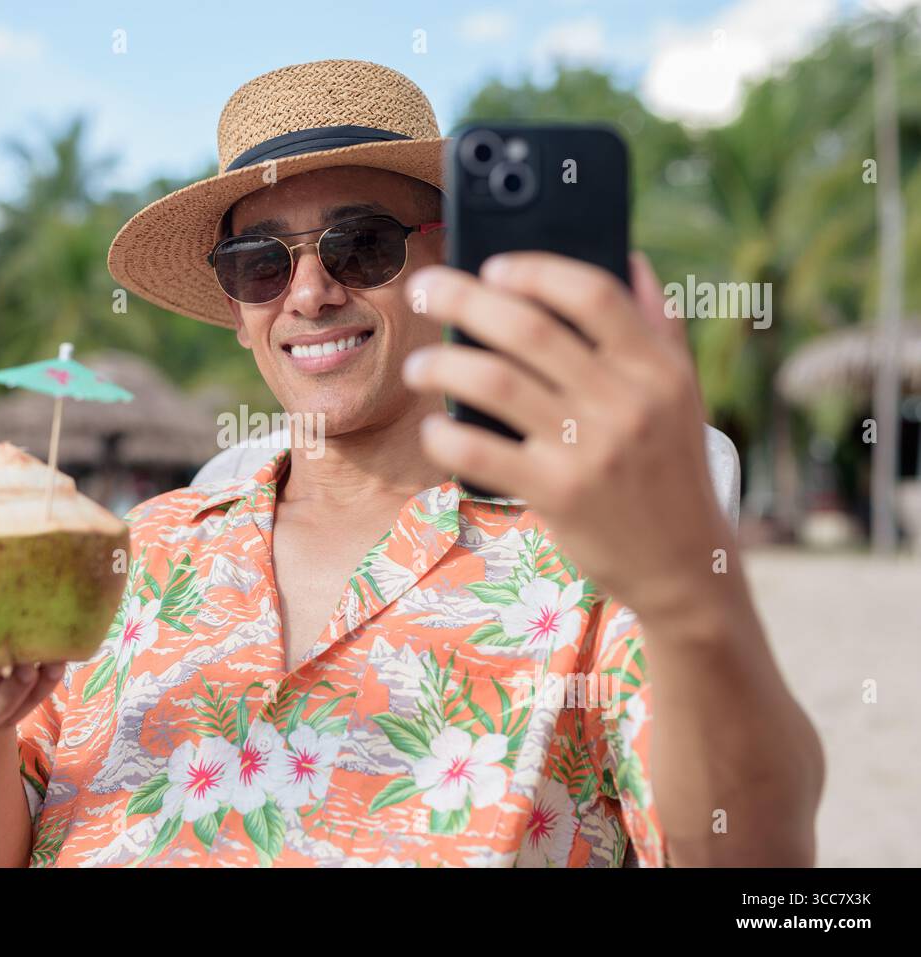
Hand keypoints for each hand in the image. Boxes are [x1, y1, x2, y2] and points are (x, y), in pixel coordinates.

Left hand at [401, 251, 733, 624]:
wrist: (684, 566)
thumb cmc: (671, 470)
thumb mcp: (683, 395)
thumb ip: (658, 326)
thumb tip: (630, 257)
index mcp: (658, 368)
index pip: (593, 294)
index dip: (536, 270)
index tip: (492, 265)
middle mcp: (626, 402)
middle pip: (529, 329)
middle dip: (463, 299)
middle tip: (426, 289)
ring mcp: (590, 449)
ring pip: (494, 382)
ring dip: (442, 364)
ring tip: (419, 366)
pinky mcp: (558, 495)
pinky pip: (481, 452)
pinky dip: (445, 435)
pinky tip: (434, 428)